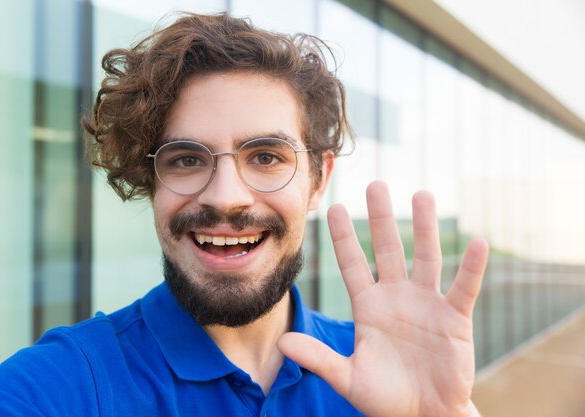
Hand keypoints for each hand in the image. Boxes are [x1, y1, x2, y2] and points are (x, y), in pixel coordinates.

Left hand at [278, 181, 487, 416]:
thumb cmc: (384, 398)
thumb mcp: (348, 377)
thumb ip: (318, 358)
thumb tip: (281, 342)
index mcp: (368, 307)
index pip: (352, 264)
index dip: (344, 237)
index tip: (335, 207)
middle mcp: (396, 296)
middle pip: (388, 249)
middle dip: (382, 218)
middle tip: (377, 185)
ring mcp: (427, 304)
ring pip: (426, 257)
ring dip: (426, 228)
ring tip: (423, 195)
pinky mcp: (455, 318)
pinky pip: (464, 287)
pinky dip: (472, 267)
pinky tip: (477, 243)